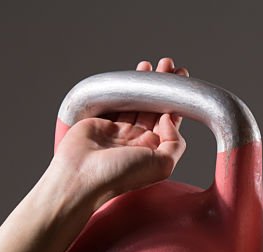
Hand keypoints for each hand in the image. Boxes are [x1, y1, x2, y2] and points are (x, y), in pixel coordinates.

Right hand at [44, 57, 190, 212]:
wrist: (80, 175)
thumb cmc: (118, 175)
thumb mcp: (162, 165)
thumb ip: (175, 142)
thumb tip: (170, 118)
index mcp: (155, 153)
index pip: (171, 121)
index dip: (178, 100)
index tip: (182, 80)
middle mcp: (139, 142)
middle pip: (156, 108)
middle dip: (163, 86)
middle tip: (170, 66)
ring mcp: (121, 132)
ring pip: (137, 102)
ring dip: (145, 83)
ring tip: (153, 65)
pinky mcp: (103, 123)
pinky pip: (118, 101)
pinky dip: (126, 87)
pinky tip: (134, 74)